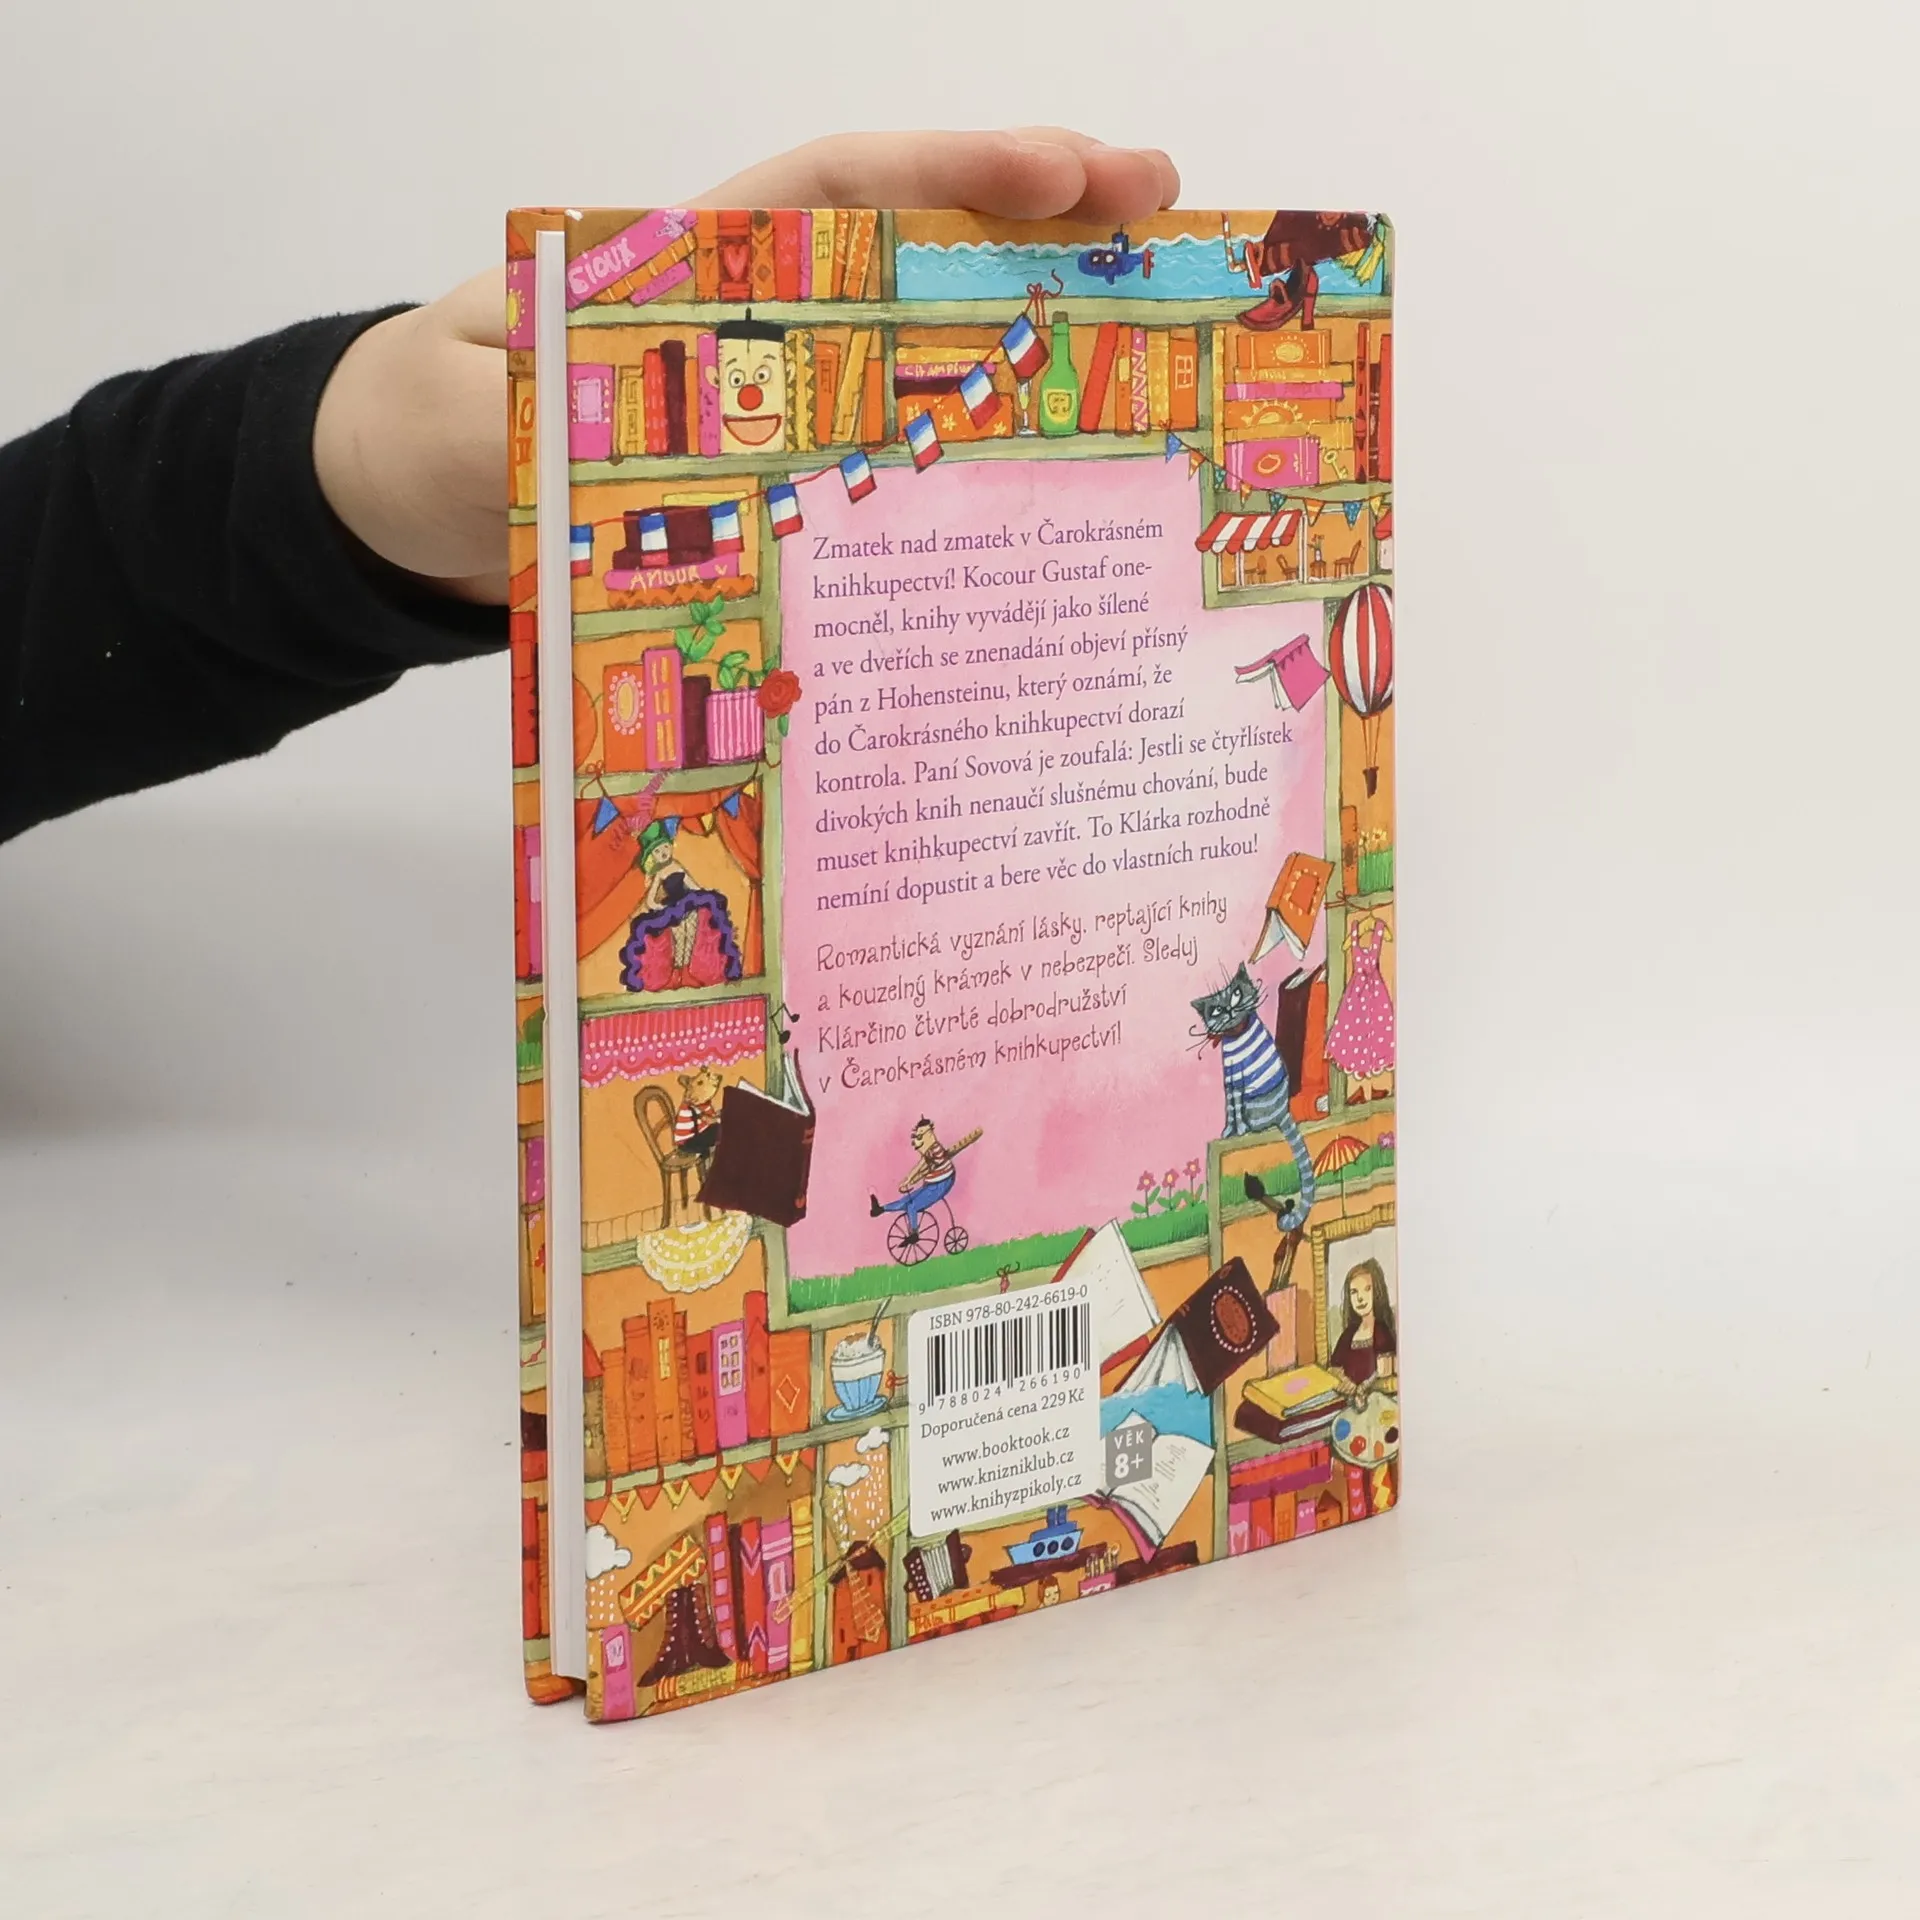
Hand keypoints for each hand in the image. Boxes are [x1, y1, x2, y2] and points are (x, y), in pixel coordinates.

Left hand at [313, 130, 1179, 603]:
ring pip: (921, 355)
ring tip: (1156, 331)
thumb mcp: (460, 411)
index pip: (838, 195)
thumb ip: (530, 414)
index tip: (1066, 169)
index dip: (955, 173)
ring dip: (1030, 339)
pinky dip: (966, 468)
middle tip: (1165, 213)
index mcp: (689, 272)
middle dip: (1038, 224)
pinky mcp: (778, 487)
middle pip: (913, 254)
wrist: (402, 504)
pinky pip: (886, 469)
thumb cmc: (427, 430)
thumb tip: (626, 432)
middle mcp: (754, 328)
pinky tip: (1044, 490)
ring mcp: (777, 407)